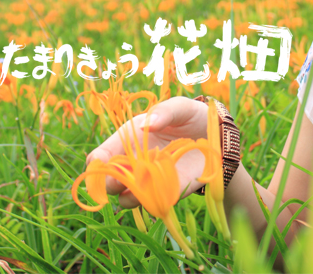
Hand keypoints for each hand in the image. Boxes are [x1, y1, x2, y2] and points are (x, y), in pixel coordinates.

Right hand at [86, 96, 208, 207]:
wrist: (216, 134)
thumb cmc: (190, 116)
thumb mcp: (180, 107)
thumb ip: (165, 111)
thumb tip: (149, 124)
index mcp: (129, 139)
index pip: (101, 156)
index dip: (97, 164)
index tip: (102, 166)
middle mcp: (134, 163)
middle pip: (109, 182)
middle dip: (110, 184)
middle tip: (123, 179)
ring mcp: (149, 180)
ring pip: (126, 199)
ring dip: (132, 197)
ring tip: (148, 185)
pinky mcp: (168, 193)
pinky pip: (154, 204)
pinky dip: (156, 202)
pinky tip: (166, 190)